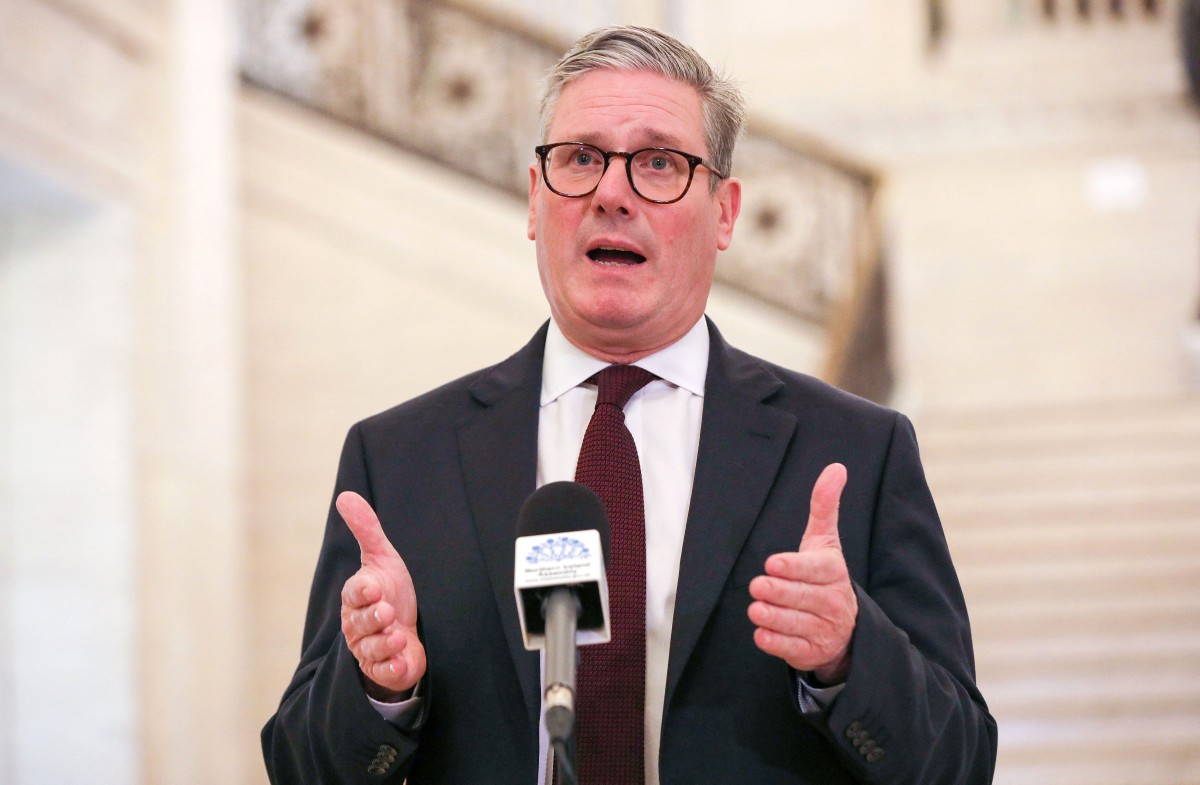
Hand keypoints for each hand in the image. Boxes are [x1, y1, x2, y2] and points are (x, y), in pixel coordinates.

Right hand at [337, 491, 426, 699]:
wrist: (404, 630)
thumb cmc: (389, 592)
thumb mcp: (382, 559)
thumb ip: (366, 530)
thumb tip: (345, 496)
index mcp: (357, 597)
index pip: (354, 593)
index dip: (363, 591)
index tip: (375, 587)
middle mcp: (358, 624)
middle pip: (361, 622)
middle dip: (374, 618)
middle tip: (388, 612)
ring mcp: (369, 648)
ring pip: (371, 648)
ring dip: (385, 643)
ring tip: (400, 636)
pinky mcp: (383, 668)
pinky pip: (382, 671)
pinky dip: (391, 669)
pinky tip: (401, 663)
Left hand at [748, 463, 856, 683]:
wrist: (845, 628)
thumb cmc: (824, 576)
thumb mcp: (824, 541)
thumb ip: (825, 506)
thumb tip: (836, 468)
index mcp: (834, 572)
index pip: (817, 569)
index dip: (795, 567)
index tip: (773, 563)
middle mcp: (833, 602)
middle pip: (803, 597)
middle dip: (779, 592)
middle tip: (758, 586)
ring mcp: (824, 629)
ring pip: (796, 624)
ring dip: (774, 617)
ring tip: (756, 609)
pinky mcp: (811, 652)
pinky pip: (792, 649)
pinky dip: (776, 642)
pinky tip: (761, 633)